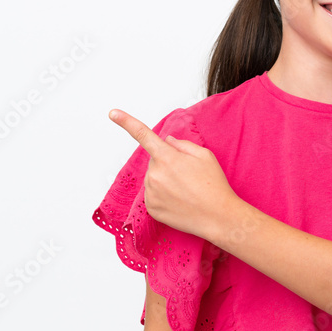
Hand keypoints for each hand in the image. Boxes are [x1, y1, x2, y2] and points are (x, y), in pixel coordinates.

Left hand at [108, 108, 237, 241]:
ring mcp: (151, 193)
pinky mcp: (151, 208)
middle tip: (188, 176)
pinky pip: (153, 195)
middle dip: (168, 164)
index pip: (143, 135)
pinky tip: (180, 201)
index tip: (113, 113)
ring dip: (165, 181)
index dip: (127, 122)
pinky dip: (163, 196)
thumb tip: (167, 141)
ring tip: (187, 191)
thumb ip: (182, 144)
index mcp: (167, 157)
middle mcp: (155, 174)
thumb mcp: (205, 155)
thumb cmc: (214, 186)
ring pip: (153, 179)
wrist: (218, 217)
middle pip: (155, 161)